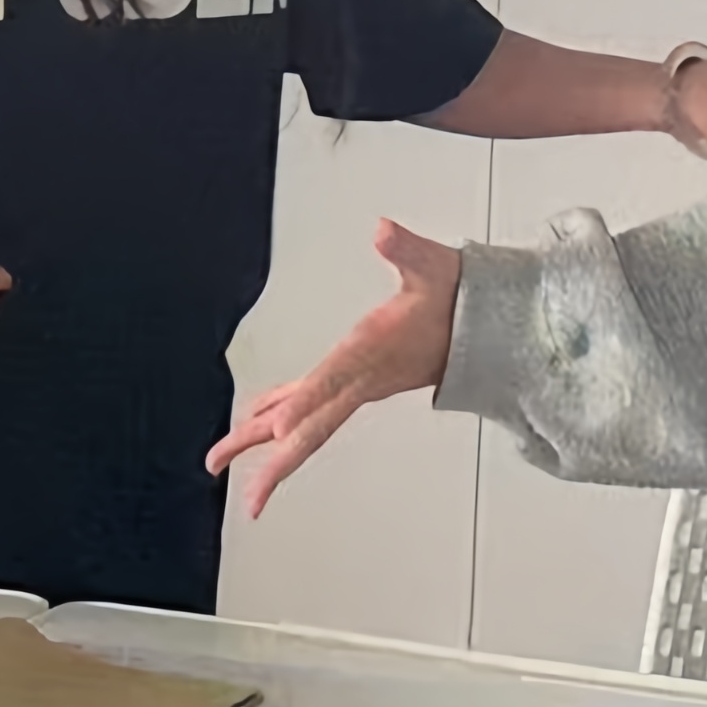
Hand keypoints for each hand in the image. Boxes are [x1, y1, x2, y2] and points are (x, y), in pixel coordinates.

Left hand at [205, 220, 459, 517]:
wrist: (486, 332)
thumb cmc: (457, 300)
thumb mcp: (434, 268)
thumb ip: (408, 250)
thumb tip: (384, 232)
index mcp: (374, 353)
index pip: (336, 381)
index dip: (306, 402)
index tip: (277, 429)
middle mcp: (363, 380)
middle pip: (313, 427)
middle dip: (270, 458)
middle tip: (224, 474)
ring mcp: (358, 387)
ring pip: (308, 425)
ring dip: (263, 443)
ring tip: (221, 458)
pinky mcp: (357, 382)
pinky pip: (313, 407)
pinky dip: (281, 415)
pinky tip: (258, 420)